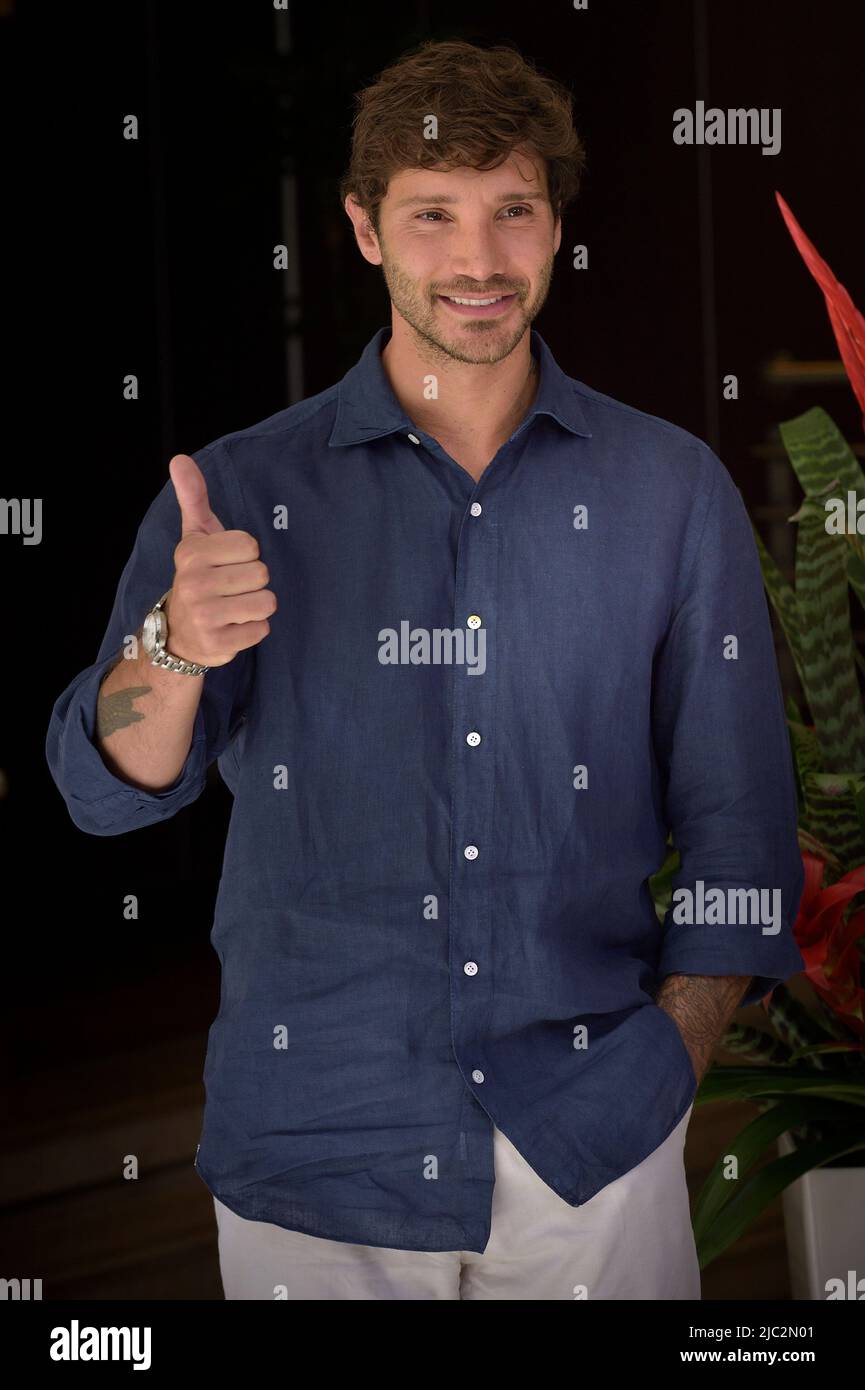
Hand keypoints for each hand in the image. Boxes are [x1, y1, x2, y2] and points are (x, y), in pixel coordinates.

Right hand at [165, 453, 277, 668]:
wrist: (179, 633)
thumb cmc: (199, 576)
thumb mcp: (195, 537)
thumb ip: (193, 497)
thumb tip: (179, 458)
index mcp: (192, 553)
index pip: (250, 545)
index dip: (246, 555)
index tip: (226, 564)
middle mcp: (194, 583)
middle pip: (261, 574)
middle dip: (254, 583)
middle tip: (231, 589)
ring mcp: (204, 616)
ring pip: (266, 602)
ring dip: (257, 606)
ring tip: (235, 607)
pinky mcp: (218, 644)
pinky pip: (262, 629)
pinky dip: (253, 629)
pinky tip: (233, 626)